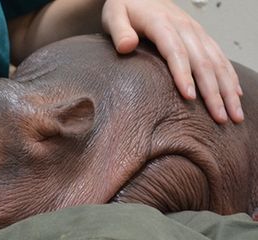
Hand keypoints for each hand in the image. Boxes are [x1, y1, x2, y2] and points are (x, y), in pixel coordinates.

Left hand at [101, 0, 243, 123]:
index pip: (175, 51)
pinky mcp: (200, 36)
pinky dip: (229, 76)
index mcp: (162, 23)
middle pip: (202, 61)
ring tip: (234, 114)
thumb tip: (126, 46)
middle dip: (213, 91)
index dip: (183, 74)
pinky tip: (235, 95)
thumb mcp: (114, 15)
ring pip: (216, 61)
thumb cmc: (124, 8)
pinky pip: (219, 56)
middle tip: (219, 117)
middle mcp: (184, 27)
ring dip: (227, 89)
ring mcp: (195, 31)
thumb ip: (119, 31)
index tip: (189, 97)